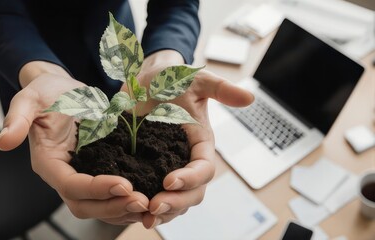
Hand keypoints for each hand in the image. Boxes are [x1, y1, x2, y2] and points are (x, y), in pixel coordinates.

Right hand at [0, 61, 148, 224]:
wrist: (66, 91)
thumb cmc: (47, 92)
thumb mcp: (31, 98)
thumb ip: (18, 118)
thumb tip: (4, 141)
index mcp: (47, 162)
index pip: (69, 185)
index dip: (95, 188)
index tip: (123, 184)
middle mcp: (64, 174)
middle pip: (85, 204)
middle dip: (113, 206)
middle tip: (142, 201)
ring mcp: (82, 175)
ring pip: (99, 206)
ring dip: (123, 209)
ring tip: (149, 205)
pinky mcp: (98, 170)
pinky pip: (111, 195)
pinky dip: (127, 200)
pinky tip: (148, 197)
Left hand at [131, 51, 253, 227]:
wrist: (146, 81)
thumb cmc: (173, 79)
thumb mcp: (196, 80)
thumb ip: (220, 89)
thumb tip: (249, 98)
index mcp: (201, 144)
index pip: (204, 169)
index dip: (190, 178)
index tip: (169, 180)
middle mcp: (186, 160)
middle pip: (192, 193)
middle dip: (176, 202)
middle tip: (154, 206)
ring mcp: (167, 167)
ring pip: (174, 200)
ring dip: (162, 212)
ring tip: (143, 216)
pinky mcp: (147, 168)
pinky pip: (151, 193)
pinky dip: (144, 205)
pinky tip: (129, 210)